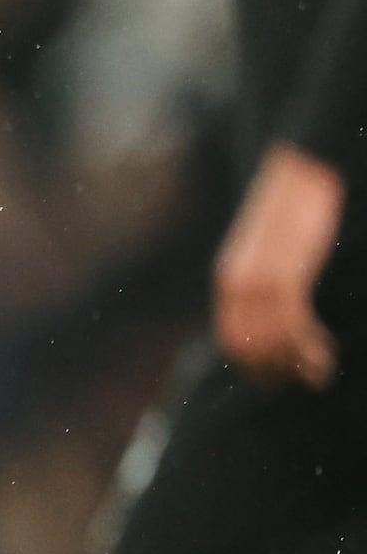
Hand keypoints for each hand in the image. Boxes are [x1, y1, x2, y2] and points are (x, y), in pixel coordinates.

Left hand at [216, 144, 344, 389]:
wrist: (301, 173)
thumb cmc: (293, 213)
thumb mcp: (271, 251)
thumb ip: (269, 279)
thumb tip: (282, 310)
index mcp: (231, 279)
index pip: (232, 337)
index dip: (254, 365)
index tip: (278, 379)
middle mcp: (237, 283)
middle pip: (249, 346)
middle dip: (276, 371)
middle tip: (306, 379)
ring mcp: (258, 280)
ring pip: (270, 341)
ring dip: (296, 364)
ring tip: (318, 372)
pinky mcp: (282, 273)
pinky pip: (290, 324)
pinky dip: (305, 347)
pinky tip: (323, 353)